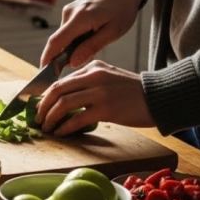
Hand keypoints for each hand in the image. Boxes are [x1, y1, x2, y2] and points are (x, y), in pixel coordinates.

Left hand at [35, 60, 154, 135]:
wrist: (160, 97)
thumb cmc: (135, 92)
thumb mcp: (110, 77)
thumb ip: (90, 81)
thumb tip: (66, 97)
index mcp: (93, 67)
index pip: (61, 80)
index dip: (46, 95)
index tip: (40, 106)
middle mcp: (94, 76)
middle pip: (57, 90)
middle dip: (43, 106)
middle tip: (38, 118)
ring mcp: (99, 92)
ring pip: (63, 104)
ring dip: (51, 118)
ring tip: (47, 128)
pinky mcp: (106, 109)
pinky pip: (77, 119)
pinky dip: (65, 127)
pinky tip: (61, 133)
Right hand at [41, 0, 143, 68]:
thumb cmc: (122, 8)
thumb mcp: (113, 31)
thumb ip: (91, 47)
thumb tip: (72, 63)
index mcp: (80, 18)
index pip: (55, 42)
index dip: (47, 59)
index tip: (44, 73)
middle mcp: (69, 13)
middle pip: (58, 41)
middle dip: (61, 57)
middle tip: (74, 67)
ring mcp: (69, 10)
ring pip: (64, 36)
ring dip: (71, 46)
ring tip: (92, 45)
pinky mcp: (71, 9)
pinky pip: (68, 29)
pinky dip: (74, 38)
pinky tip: (90, 37)